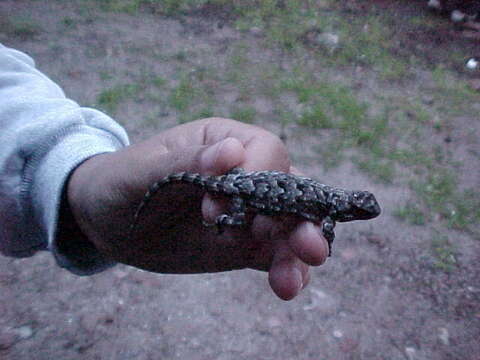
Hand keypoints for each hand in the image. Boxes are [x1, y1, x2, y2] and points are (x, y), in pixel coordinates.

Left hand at [66, 118, 328, 299]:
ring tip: (291, 280)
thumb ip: (187, 161)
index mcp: (225, 143)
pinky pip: (272, 255)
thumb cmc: (122, 182)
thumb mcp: (143, 170)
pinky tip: (286, 286)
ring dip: (297, 253)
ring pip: (287, 228)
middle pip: (289, 191)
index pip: (266, 151)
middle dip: (300, 219)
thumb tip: (231, 151)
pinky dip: (284, 269)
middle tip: (308, 248)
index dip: (257, 177)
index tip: (214, 208)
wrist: (107, 222)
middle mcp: (246, 176)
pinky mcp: (242, 245)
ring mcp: (247, 213)